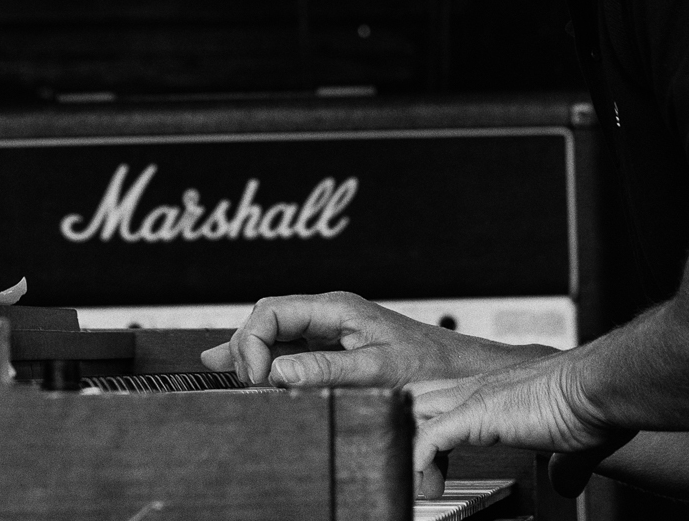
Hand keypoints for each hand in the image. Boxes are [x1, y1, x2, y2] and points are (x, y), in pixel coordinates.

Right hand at [199, 292, 536, 387]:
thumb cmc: (434, 365)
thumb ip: (327, 368)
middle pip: (267, 320)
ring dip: (250, 353)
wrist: (468, 373)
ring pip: (276, 334)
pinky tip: (247, 373)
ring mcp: (333, 331)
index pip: (270, 311)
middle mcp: (331, 313)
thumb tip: (278, 371)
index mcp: (336, 307)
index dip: (251, 342)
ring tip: (220, 371)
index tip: (254, 378)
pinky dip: (266, 361)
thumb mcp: (378, 369)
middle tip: (234, 382)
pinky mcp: (339, 349)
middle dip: (242, 346)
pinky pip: (291, 350)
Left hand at [408, 352, 619, 480]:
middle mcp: (479, 388)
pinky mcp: (479, 412)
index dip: (431, 433)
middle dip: (409, 435)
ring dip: (410, 448)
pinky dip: (419, 459)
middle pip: (418, 400)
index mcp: (496, 392)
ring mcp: (475, 398)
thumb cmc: (595, 404)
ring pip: (415, 412)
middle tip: (422, 478)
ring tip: (420, 484)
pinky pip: (431, 436)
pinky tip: (424, 481)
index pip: (443, 401)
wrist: (602, 387)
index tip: (435, 469)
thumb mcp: (572, 443)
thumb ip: (562, 464)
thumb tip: (564, 483)